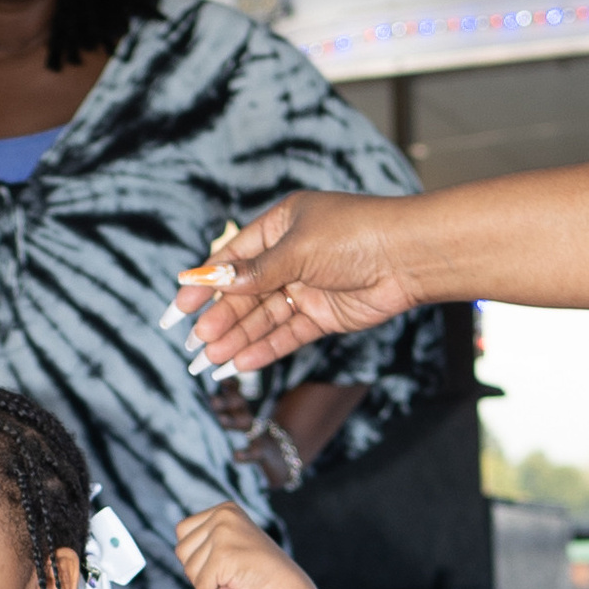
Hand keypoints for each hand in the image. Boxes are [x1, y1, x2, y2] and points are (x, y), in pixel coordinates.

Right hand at [175, 192, 426, 378]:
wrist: (409, 256)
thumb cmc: (356, 235)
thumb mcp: (297, 249)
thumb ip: (255, 272)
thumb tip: (212, 281)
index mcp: (281, 226)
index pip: (233, 259)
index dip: (205, 283)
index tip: (179, 307)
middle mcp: (291, 256)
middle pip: (246, 293)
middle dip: (221, 318)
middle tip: (196, 343)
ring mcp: (307, 286)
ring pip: (264, 317)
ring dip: (238, 337)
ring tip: (211, 360)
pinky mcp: (324, 314)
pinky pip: (287, 333)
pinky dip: (265, 348)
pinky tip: (241, 362)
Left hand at [175, 498, 307, 588]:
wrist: (285, 585)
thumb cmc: (255, 569)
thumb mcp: (230, 544)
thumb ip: (205, 542)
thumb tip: (179, 550)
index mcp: (224, 509)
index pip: (182, 531)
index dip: (192, 554)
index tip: (212, 565)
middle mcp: (222, 516)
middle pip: (181, 550)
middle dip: (196, 571)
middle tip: (218, 579)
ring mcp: (223, 534)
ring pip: (189, 569)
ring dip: (205, 585)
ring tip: (226, 585)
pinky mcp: (223, 555)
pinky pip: (201, 585)